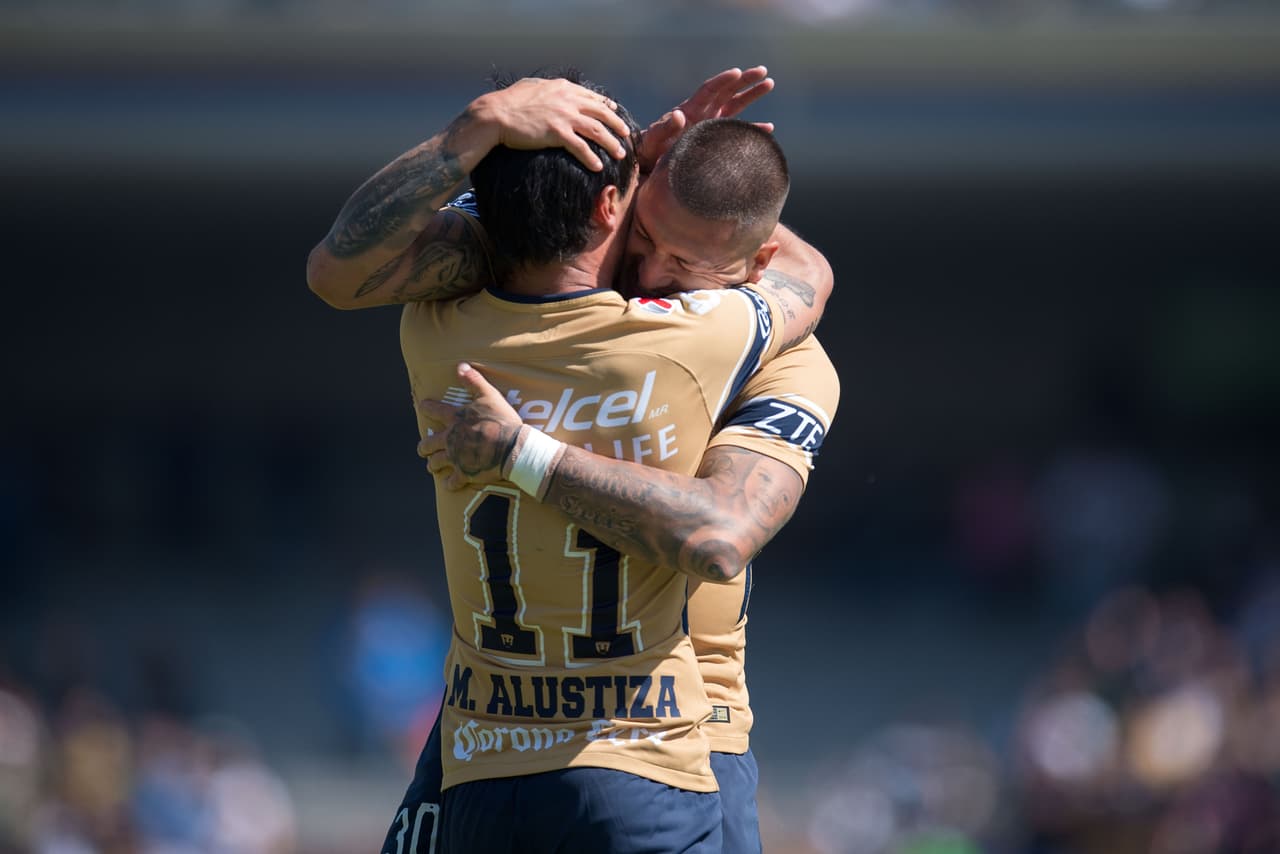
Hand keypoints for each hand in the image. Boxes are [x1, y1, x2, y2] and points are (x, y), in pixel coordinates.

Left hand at [417, 362, 522, 489]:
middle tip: (422, 448)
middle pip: (428, 443)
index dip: (426, 407)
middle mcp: (450, 439)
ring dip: (432, 464)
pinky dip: (450, 483)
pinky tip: (450, 484)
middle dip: (423, 446)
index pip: (435, 410)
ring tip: (431, 466)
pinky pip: (453, 481)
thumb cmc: (502, 420)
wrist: (512, 447)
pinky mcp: (465, 473)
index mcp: (455, 419)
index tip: (421, 406)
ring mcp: (456, 457)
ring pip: (436, 463)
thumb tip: (460, 365)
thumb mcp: (489, 395)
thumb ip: (473, 380)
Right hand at [470, 78, 630, 171]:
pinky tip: (598, 167)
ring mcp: (564, 116)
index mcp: (563, 88)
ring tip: (619, 154)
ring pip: (597, 131)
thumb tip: (548, 87)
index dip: (606, 106)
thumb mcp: (531, 86)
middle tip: (626, 135)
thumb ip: (546, 87)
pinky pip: (581, 147)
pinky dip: (591, 158)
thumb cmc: (509, 101)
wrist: (496, 114)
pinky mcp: (557, 133)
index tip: (615, 112)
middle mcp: (568, 100)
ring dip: (610, 143)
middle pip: (601, 113)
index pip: (592, 97)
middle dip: (616, 125)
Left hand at [636, 66, 774, 172]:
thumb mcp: (655, 139)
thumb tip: (679, 115)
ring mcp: (712, 124)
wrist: (654, 163)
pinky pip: (738, 131)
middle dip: (745, 80)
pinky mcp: (717, 138)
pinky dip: (753, 129)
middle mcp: (704, 112)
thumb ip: (665, 128)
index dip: (723, 80)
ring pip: (736, 104)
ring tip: (769, 83)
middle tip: (763, 71)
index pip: (710, 90)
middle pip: (727, 91)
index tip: (737, 72)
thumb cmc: (652, 149)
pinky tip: (768, 128)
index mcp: (691, 109)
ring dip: (752, 94)